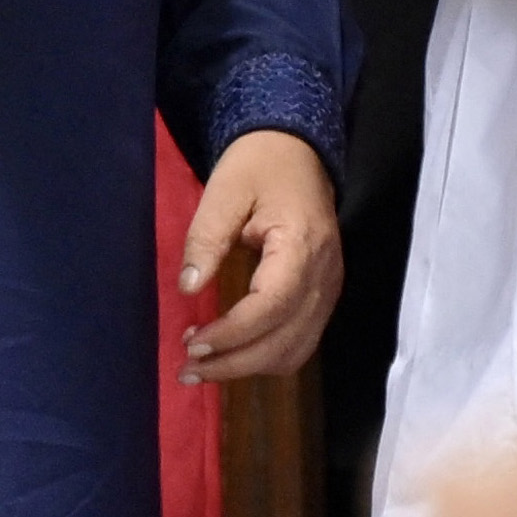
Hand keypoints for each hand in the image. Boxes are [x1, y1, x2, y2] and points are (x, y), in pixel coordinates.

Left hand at [179, 130, 341, 383]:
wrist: (297, 149)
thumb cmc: (259, 165)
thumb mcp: (224, 191)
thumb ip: (206, 239)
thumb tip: (188, 289)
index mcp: (303, 244)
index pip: (273, 305)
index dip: (232, 333)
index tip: (190, 343)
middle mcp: (325, 272)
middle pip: (286, 340)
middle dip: (235, 363)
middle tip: (187, 367)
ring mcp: (329, 285)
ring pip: (296, 350)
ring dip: (251, 366)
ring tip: (205, 365)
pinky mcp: (323, 293)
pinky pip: (301, 341)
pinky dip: (267, 356)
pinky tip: (234, 352)